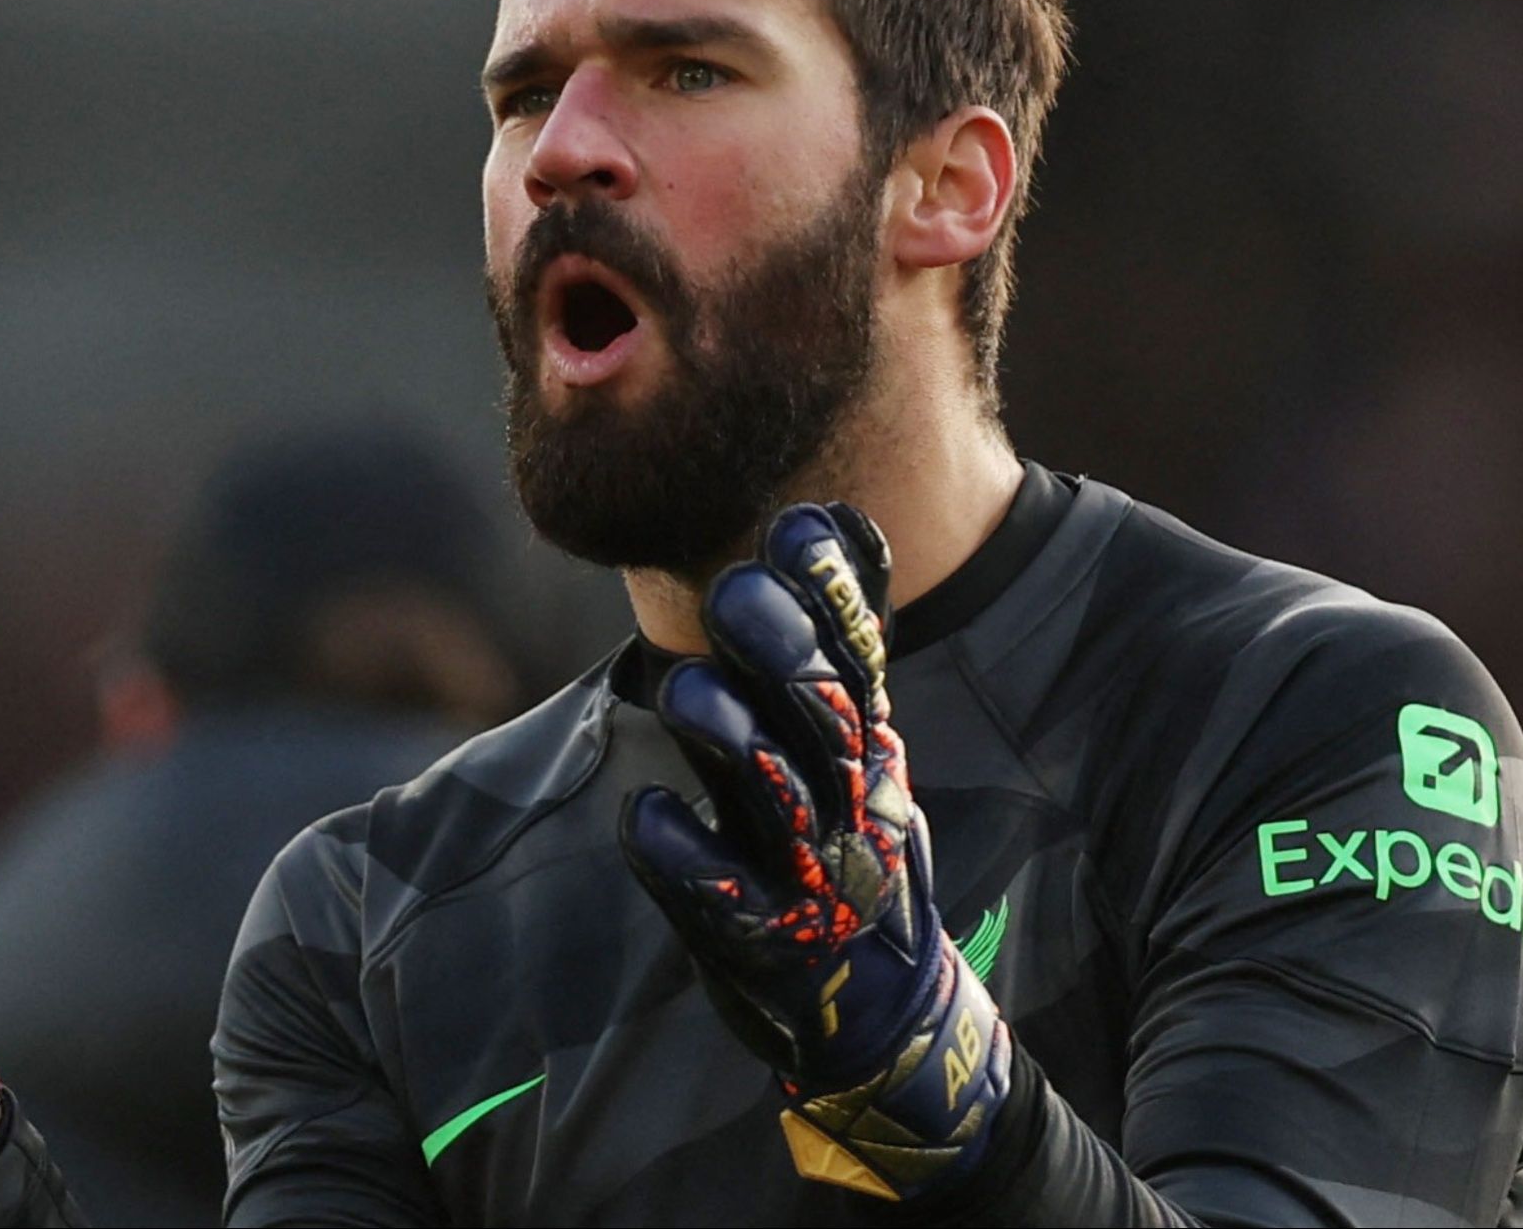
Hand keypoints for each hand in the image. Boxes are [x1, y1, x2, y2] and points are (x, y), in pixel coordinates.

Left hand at [620, 503, 1009, 1200]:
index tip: (796, 526)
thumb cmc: (845, 846)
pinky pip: (722, 900)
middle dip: (782, 653)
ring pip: (774, 802)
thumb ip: (840, 633)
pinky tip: (643, 813)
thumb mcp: (858, 735)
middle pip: (824, 720)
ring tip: (681, 685)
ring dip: (731, 742)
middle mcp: (849, 805)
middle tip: (733, 588)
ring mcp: (811, 879)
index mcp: (866, 747)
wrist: (879, 1010)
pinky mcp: (765, 947)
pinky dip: (685, 859)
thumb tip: (836, 513)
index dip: (832, 595)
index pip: (860, 659)